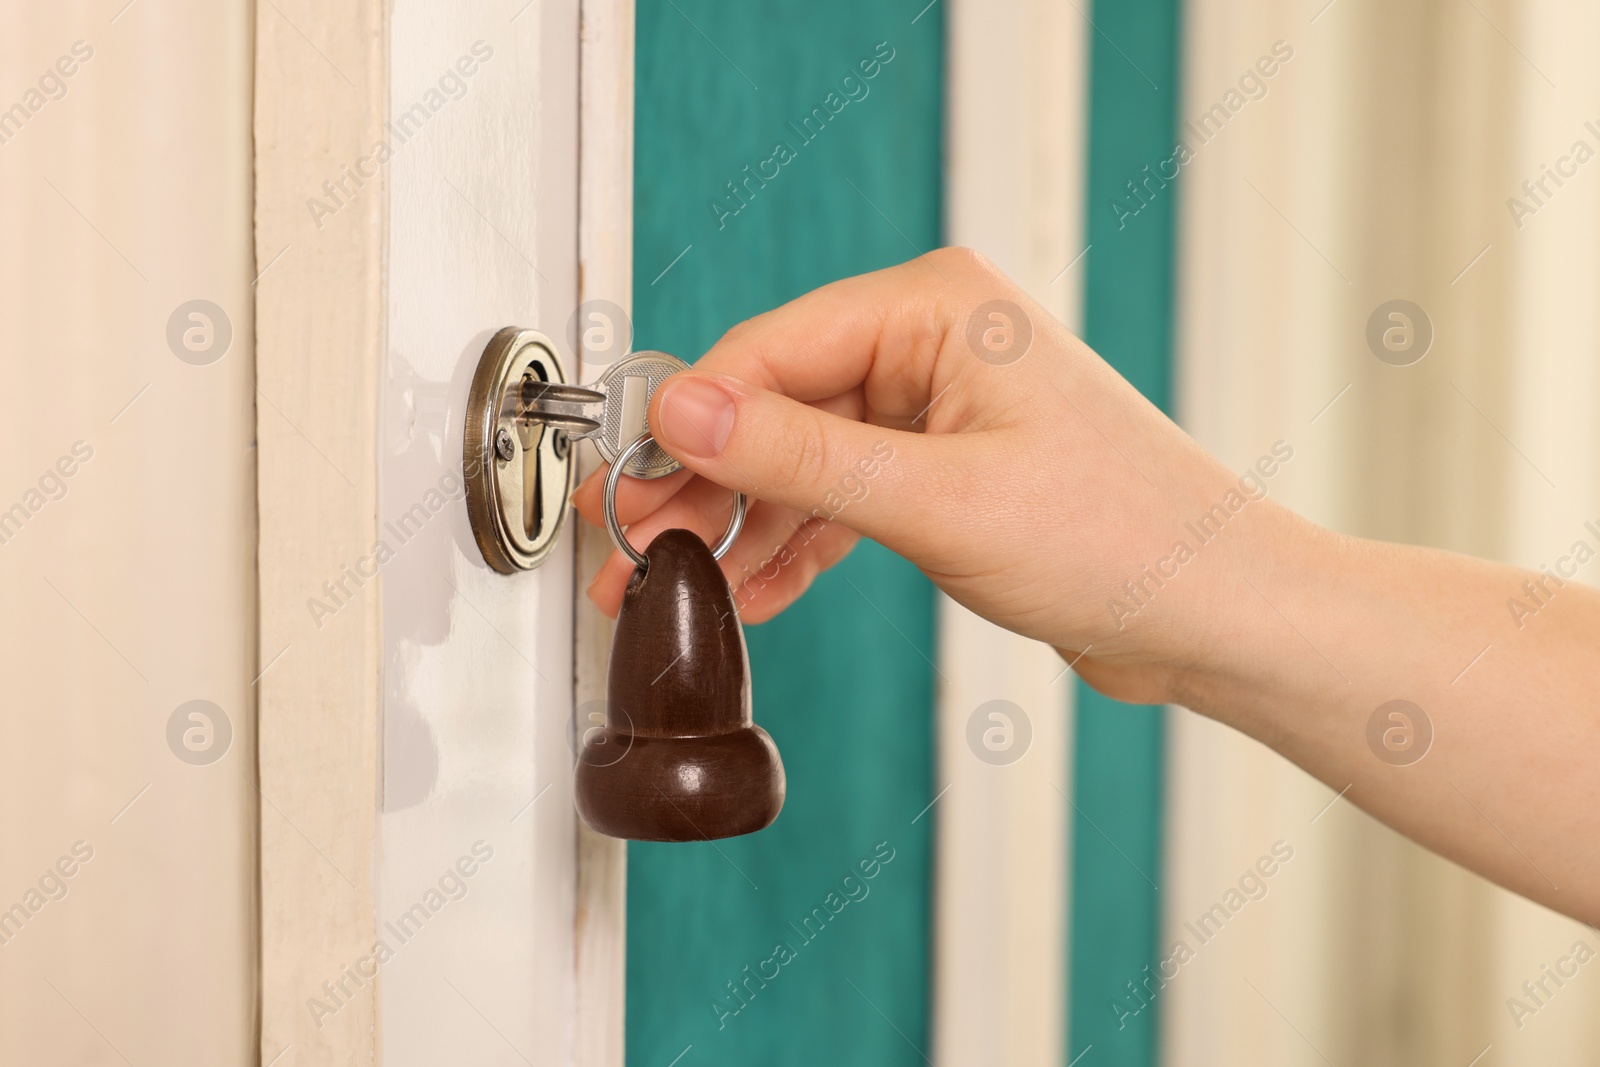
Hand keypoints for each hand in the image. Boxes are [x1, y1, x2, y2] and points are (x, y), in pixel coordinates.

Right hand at [573, 248, 1304, 704]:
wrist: (1217, 614)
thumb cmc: (1126, 538)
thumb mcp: (938, 501)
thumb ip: (800, 456)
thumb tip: (683, 411)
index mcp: (939, 306)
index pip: (771, 349)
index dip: (690, 423)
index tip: (628, 486)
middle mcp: (933, 341)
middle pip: (778, 404)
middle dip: (706, 484)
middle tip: (638, 550)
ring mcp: (937, 407)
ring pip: (804, 458)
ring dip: (742, 526)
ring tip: (678, 588)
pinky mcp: (945, 469)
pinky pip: (844, 498)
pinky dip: (798, 546)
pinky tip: (751, 593)